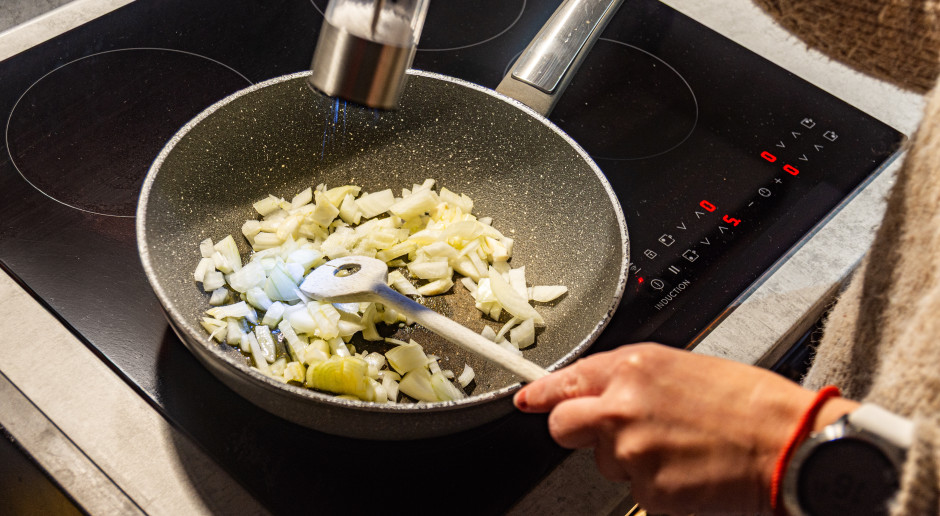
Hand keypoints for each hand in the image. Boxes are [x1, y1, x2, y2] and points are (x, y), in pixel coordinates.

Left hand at [514, 343, 854, 514]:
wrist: (788, 443)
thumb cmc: (747, 402)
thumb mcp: (681, 368)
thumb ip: (630, 379)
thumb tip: (595, 391)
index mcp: (632, 368)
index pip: (566, 381)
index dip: (542, 394)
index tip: (527, 400)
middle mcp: (623, 407)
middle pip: (564, 427)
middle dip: (578, 432)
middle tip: (616, 433)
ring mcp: (633, 452)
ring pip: (605, 463)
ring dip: (631, 460)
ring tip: (679, 447)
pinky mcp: (651, 491)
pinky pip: (639, 492)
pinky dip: (660, 486)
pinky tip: (689, 470)